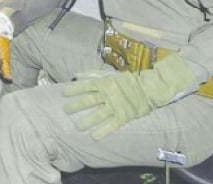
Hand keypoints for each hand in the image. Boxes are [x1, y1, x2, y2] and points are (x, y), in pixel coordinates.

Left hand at [63, 55, 196, 138]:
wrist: (149, 89)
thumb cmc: (126, 81)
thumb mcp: (109, 75)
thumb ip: (92, 74)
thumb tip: (75, 75)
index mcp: (104, 83)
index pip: (86, 85)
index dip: (74, 89)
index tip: (63, 93)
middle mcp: (109, 94)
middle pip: (89, 100)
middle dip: (76, 105)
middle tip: (66, 110)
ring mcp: (116, 106)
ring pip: (99, 114)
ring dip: (87, 121)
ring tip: (77, 126)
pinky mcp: (124, 116)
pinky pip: (112, 125)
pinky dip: (103, 131)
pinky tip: (93, 136)